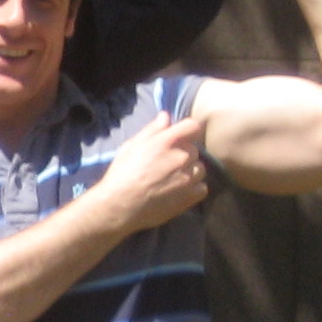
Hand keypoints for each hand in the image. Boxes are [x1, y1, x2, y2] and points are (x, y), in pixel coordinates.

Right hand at [90, 110, 213, 233]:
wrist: (119, 206)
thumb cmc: (120, 175)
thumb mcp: (131, 146)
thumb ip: (152, 130)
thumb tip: (166, 116)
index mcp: (167, 141)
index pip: (192, 126)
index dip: (188, 131)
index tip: (181, 138)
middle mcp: (181, 157)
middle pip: (194, 150)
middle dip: (184, 155)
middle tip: (167, 166)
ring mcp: (188, 177)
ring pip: (199, 169)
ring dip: (190, 172)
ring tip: (173, 181)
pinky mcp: (190, 196)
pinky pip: (202, 188)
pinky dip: (194, 189)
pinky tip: (179, 192)